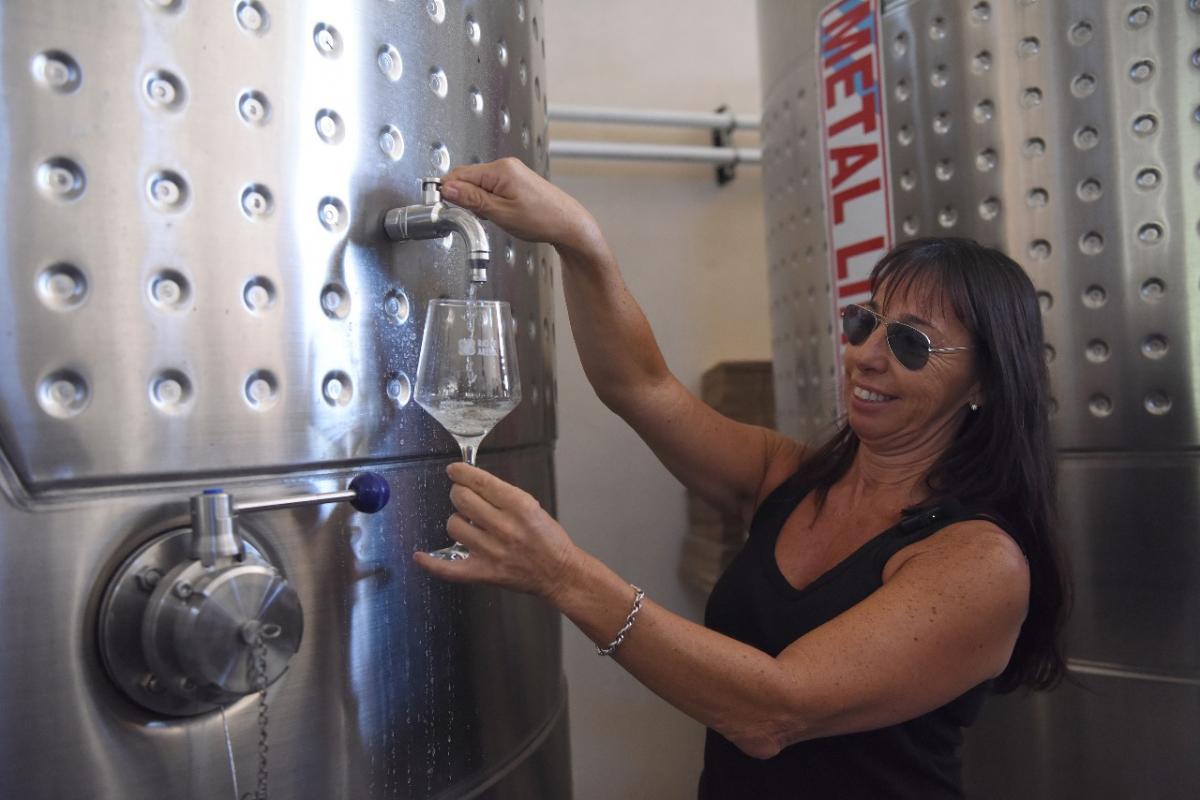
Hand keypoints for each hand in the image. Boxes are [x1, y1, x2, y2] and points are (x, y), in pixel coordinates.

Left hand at [414, 462, 581, 601]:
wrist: (559, 572)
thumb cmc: (548, 539)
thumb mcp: (532, 506)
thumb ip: (503, 496)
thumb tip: (472, 482)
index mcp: (520, 506)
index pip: (480, 482)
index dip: (461, 472)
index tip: (454, 470)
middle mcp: (505, 527)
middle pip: (461, 499)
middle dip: (459, 493)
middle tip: (463, 497)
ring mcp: (492, 552)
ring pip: (453, 526)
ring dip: (458, 522)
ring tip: (470, 525)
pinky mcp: (484, 573)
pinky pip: (448, 568)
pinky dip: (431, 563)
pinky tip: (420, 556)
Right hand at [440, 158, 600, 253]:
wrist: (568, 224)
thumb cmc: (542, 219)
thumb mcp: (500, 213)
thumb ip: (471, 199)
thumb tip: (448, 188)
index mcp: (500, 170)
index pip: (460, 174)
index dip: (449, 191)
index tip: (445, 206)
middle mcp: (505, 166)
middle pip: (468, 177)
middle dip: (464, 197)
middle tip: (474, 216)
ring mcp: (512, 172)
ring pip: (479, 184)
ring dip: (477, 201)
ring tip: (493, 217)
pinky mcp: (516, 181)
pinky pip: (491, 187)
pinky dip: (489, 201)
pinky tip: (499, 214)